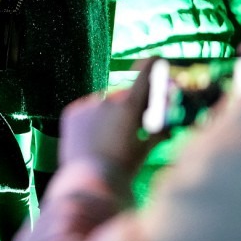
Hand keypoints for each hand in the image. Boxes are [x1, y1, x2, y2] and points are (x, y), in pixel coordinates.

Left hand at [59, 57, 165, 177]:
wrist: (90, 182)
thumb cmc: (123, 169)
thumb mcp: (145, 149)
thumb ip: (157, 131)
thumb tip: (168, 125)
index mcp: (130, 106)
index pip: (144, 75)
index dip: (152, 65)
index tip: (156, 58)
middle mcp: (108, 100)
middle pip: (125, 95)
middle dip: (130, 105)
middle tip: (131, 122)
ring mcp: (88, 105)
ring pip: (104, 104)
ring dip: (109, 114)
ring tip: (108, 139)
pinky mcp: (72, 112)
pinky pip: (87, 111)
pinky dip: (91, 119)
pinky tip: (92, 138)